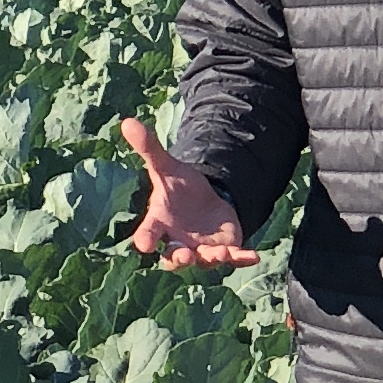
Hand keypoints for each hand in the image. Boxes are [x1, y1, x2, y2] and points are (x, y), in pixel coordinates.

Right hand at [118, 118, 258, 267]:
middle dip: (179, 257)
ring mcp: (200, 250)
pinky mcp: (223, 250)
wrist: (205, 202)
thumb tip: (128, 121)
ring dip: (211, 259)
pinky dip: (242, 258)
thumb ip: (149, 149)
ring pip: (203, 261)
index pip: (149, 232)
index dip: (145, 239)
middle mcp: (178, 242)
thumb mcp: (167, 167)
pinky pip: (233, 258)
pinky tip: (254, 256)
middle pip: (174, 257)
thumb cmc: (179, 188)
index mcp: (160, 223)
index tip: (142, 244)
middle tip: (183, 255)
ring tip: (220, 254)